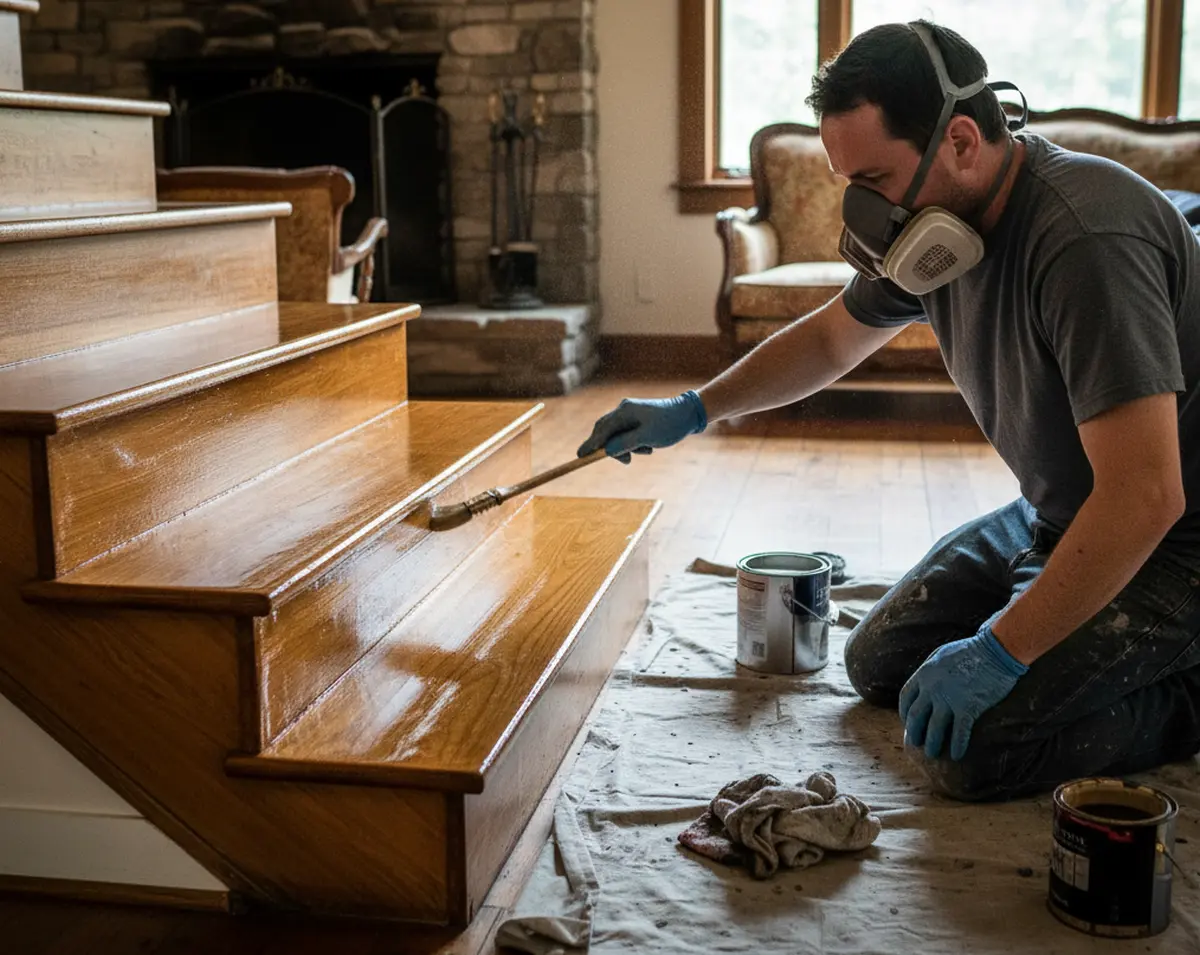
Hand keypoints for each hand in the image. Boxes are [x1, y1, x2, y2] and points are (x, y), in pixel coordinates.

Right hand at [576, 390, 707, 463]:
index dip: (590, 444)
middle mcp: (624, 410)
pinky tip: (648, 446)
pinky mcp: (637, 418)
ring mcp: (630, 413)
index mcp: (624, 411)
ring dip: (627, 447)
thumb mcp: (646, 437)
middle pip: (606, 431)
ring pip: (617, 434)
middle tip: (626, 461)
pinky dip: (633, 443)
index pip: (601, 430)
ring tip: (646, 451)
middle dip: (612, 448)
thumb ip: (624, 444)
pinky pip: (627, 434)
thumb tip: (606, 451)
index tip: (580, 456)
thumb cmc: (669, 424)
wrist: (689, 413)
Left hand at [899, 623, 1027, 760]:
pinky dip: (957, 746)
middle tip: (916, 743)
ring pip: (934, 729)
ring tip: (932, 753)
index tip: (907, 722)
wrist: (995, 651)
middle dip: (914, 732)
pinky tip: (956, 755)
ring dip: (932, 744)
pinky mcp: (968, 707)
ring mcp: (949, 699)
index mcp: (924, 674)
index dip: (904, 713)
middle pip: (916, 716)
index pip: (906, 698)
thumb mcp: (940, 656)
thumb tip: (923, 686)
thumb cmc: (970, 651)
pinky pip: (959, 733)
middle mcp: (932, 688)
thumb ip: (929, 671)